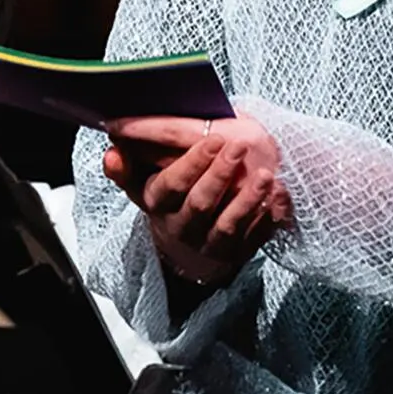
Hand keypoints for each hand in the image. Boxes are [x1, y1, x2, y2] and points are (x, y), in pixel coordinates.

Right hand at [104, 115, 289, 283]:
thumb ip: (127, 165)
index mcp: (157, 204)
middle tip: (240, 148)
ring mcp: (210, 243)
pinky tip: (280, 198)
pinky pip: (254, 238)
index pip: (171, 184)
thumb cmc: (171, 202)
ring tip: (266, 176)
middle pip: (199, 203)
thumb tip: (112, 149)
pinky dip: (268, 219)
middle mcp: (181, 227)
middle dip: (219, 174)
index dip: (191, 163)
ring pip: (228, 224)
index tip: (213, 139)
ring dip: (248, 199)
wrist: (189, 251)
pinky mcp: (236, 254)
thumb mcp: (142, 185)